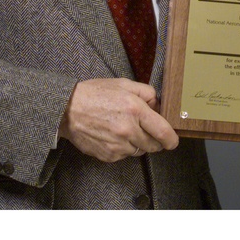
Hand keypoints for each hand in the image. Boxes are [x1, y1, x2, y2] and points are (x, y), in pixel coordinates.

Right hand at [58, 78, 178, 162]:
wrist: (67, 109)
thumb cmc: (95, 93)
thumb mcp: (124, 84)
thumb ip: (146, 93)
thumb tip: (159, 106)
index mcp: (135, 110)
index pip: (163, 132)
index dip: (171, 139)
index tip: (172, 141)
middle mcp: (128, 130)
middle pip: (154, 145)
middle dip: (154, 140)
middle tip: (146, 130)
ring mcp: (117, 145)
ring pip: (139, 151)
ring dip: (137, 143)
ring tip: (124, 129)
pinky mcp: (108, 155)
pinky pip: (124, 155)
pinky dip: (123, 148)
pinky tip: (113, 135)